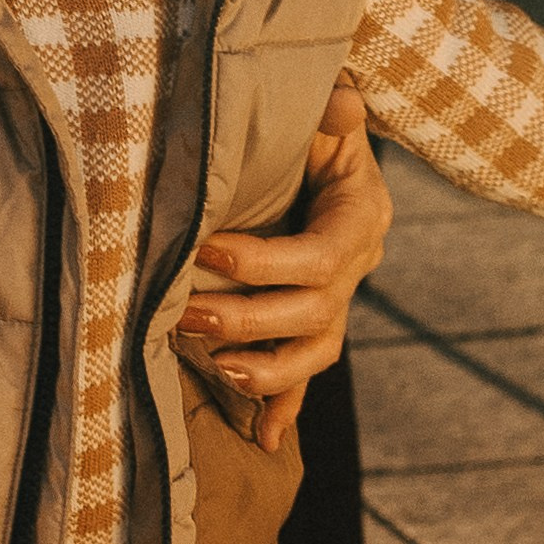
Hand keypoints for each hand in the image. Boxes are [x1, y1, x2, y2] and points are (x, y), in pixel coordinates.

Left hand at [178, 78, 391, 449]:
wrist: (317, 148)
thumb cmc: (311, 125)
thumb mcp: (322, 110)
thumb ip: (331, 105)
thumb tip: (343, 103)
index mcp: (360, 216)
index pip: (321, 259)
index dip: (264, 263)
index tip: (206, 251)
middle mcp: (356, 266)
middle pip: (314, 315)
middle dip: (247, 320)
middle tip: (184, 313)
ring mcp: (338, 301)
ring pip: (315, 354)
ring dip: (265, 370)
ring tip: (215, 367)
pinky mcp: (314, 323)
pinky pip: (305, 374)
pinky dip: (286, 407)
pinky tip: (266, 439)